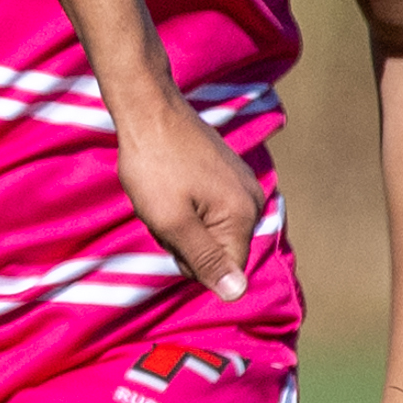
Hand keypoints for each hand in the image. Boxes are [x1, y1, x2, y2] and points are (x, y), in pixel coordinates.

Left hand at [114, 102, 256, 297]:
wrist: (149, 109)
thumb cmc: (154, 167)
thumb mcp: (172, 222)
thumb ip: (205, 260)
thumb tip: (237, 294)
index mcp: (244, 214)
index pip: (226, 270)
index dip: (190, 260)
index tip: (171, 231)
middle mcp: (253, 199)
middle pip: (219, 250)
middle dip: (186, 242)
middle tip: (164, 212)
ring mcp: (242, 183)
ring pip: (210, 230)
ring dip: (182, 224)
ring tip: (165, 196)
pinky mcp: (228, 172)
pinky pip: (209, 209)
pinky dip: (186, 205)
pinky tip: (171, 185)